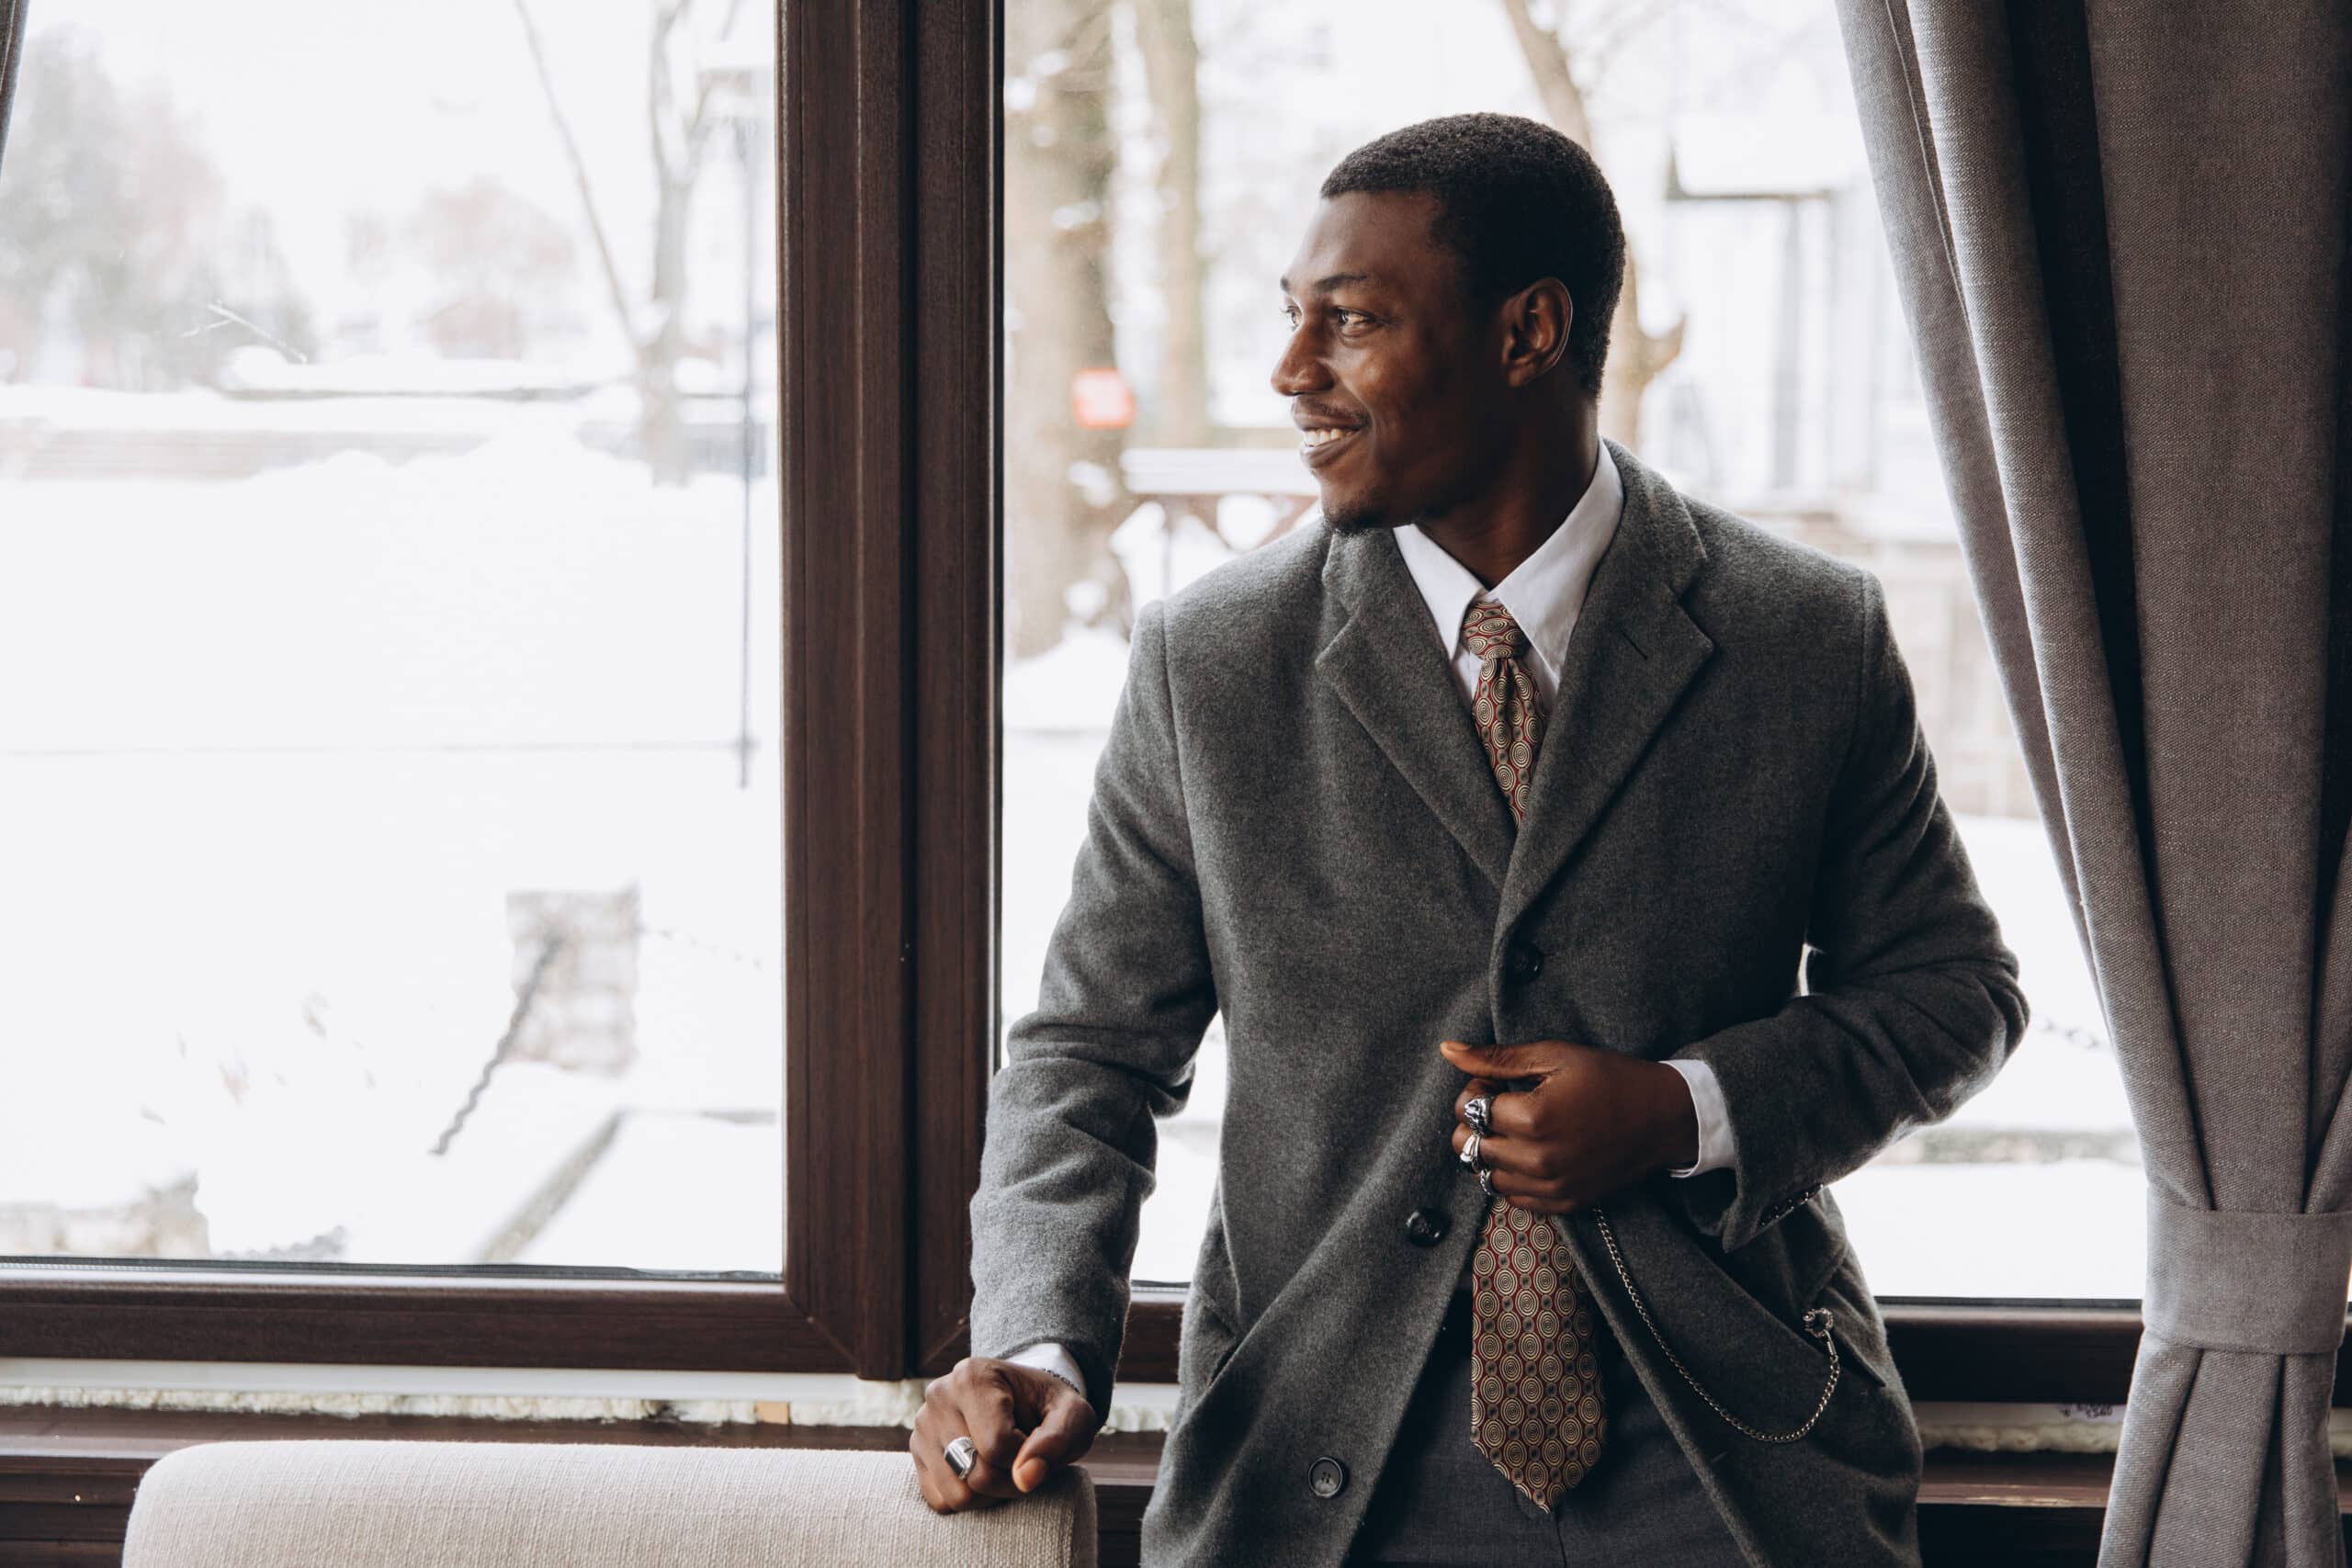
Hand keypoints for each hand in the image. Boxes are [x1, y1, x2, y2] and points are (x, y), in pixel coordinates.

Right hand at [912, 1356, 1100, 1513]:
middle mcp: (938, 1396)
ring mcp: (922, 1427)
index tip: (1037, 1443)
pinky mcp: (917, 1456)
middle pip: (977, 1474)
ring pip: (958, 1495)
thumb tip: (1026, 1478)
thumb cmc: (1050, 1408)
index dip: (1027, 1458)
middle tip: (1024, 1460)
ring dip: (991, 1494)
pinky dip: (969, 1498)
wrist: (1025, 1401)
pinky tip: (983, 1472)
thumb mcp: (1073, 1415)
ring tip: (1005, 1465)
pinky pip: (942, 1503)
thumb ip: (1058, 1441)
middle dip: (1011, 1480)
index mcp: (972, 1376)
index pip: (997, 1446)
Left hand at [1441, 1038, 1696, 1211]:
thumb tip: (1447, 1050)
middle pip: (1469, 1146)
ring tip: (1521, 1129)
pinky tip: (1534, 1151)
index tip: (1500, 1082)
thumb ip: (1496, 1059)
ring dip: (1493, 1151)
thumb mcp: (1554, 1056)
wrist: (1664, 1117)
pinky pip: (1513, 1197)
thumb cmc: (1609, 1078)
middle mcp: (1538, 1160)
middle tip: (1505, 1105)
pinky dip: (1513, 1175)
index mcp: (1533, 1118)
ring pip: (1485, 1175)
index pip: (1468, 1109)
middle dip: (1477, 1122)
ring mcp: (1552, 1187)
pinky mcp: (1565, 1204)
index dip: (1477, 1090)